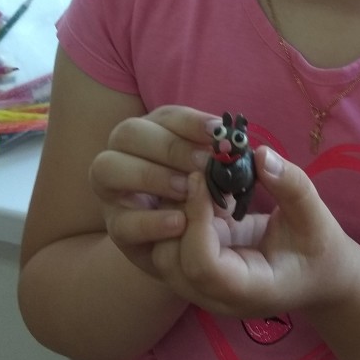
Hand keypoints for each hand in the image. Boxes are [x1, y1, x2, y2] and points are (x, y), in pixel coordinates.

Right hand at [89, 105, 214, 276]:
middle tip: (204, 165)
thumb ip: (225, 159)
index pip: (166, 116)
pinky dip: (150, 221)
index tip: (219, 134)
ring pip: (107, 168)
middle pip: (129, 133)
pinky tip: (179, 222)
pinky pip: (121, 222)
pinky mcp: (116, 227)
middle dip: (170, 147)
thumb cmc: (203, 196)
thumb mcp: (217, 175)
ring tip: (186, 190)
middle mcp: (124, 153)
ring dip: (150, 175)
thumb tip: (252, 150)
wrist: (185, 243)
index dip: (192, 122)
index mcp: (152, 132)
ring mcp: (112, 190)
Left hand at [150, 146, 357, 318]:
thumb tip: (259, 153)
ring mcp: (203, 287)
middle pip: (171, 262)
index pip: (203, 266)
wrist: (318, 275)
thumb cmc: (319, 248)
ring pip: (161, 255)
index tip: (201, 178)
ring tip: (192, 180)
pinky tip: (194, 191)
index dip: (195, 220)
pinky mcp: (196, 269)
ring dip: (170, 214)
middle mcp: (218, 297)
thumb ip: (290, 186)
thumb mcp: (315, 215)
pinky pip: (168, 245)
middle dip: (175, 214)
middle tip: (192, 172)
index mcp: (250, 290)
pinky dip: (173, 217)